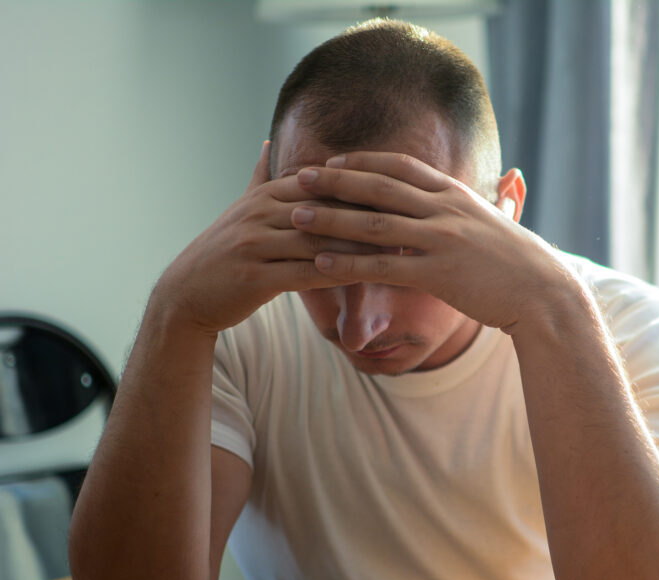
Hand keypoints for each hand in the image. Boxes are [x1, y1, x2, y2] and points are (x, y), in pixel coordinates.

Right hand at [151, 142, 378, 334]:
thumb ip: (259, 177)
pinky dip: (335, 276)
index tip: (400, 190)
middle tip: (409, 218)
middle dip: (367, 214)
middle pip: (324, 209)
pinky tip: (363, 278)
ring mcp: (254, 244)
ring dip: (359, 247)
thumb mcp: (241, 207)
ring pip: (317, 242)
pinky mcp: (253, 276)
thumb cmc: (225, 251)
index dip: (360, 186)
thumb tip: (269, 143)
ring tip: (396, 251)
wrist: (186, 293)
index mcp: (265, 195)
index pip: (321, 183)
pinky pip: (303, 274)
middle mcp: (259, 214)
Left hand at [290, 152, 572, 331]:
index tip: (334, 160)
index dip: (364, 162)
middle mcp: (446, 210)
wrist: (545, 294)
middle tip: (299, 176)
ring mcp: (441, 240)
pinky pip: (384, 266)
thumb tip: (502, 183)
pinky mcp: (438, 273)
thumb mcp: (503, 224)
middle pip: (380, 186)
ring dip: (331, 218)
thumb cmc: (522, 264)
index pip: (403, 167)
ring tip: (296, 215)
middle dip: (336, 179)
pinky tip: (320, 264)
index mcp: (457, 195)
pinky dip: (349, 264)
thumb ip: (491, 203)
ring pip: (375, 223)